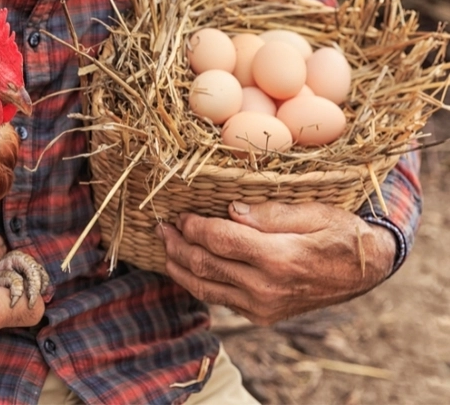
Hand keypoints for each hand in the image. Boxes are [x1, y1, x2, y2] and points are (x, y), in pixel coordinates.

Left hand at [156, 201, 396, 325]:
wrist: (365, 272)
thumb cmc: (340, 234)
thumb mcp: (315, 212)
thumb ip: (270, 213)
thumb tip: (230, 210)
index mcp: (279, 258)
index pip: (220, 240)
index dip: (194, 226)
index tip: (180, 214)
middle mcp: (266, 288)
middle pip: (204, 265)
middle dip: (177, 245)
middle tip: (161, 227)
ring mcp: (263, 306)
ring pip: (205, 288)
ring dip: (178, 267)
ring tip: (165, 247)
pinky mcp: (262, 315)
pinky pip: (220, 299)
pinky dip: (198, 283)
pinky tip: (187, 267)